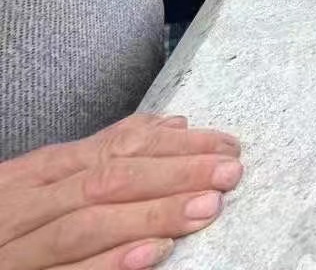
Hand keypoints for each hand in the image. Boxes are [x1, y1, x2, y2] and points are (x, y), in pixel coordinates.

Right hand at [0, 114, 241, 269]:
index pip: (113, 150)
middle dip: (174, 174)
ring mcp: (18, 251)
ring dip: (152, 214)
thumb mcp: (42, 179)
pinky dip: (109, 264)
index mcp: (36, 174)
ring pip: (88, 225)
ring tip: (206, 207)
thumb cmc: (9, 221)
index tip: (226, 146)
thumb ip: (104, 151)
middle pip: (107, 182)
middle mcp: (26, 207)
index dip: (175, 147)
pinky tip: (154, 253)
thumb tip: (175, 124)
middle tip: (229, 172)